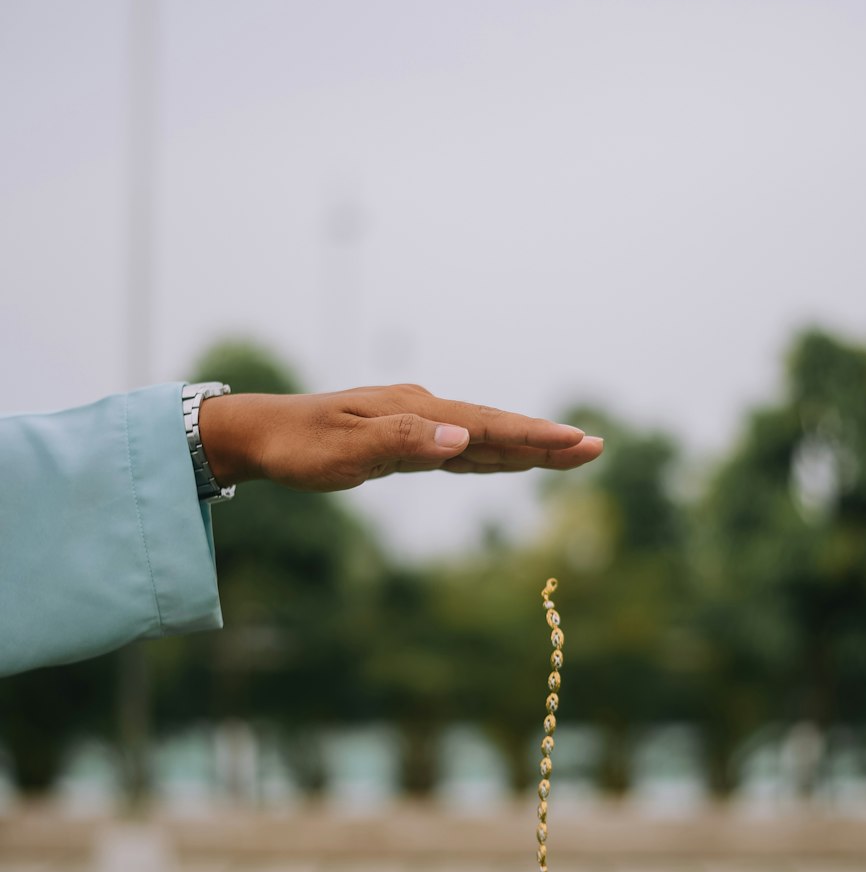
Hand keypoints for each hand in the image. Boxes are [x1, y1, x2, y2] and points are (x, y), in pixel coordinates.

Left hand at [199, 383, 602, 492]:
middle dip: (547, 441)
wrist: (261, 434)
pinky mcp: (406, 442)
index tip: (577, 442)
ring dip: (527, 447)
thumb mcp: (345, 450)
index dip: (534, 436)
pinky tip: (510, 461)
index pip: (487, 425)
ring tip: (572, 454)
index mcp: (415, 410)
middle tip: (597, 448)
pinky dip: (493, 455)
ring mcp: (416, 424)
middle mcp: (423, 411)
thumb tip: (461, 440)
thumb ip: (403, 443)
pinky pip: (461, 450)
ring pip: (483, 438)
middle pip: (496, 428)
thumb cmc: (299, 445)